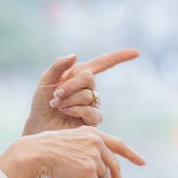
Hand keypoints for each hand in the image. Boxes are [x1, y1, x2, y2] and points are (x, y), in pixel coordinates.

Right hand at [0, 125, 145, 177]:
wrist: (34, 154)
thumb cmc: (45, 148)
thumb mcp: (70, 142)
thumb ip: (86, 149)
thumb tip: (100, 169)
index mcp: (91, 133)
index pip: (117, 144)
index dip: (131, 154)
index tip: (142, 162)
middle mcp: (95, 142)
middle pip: (114, 165)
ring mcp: (93, 156)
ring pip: (105, 177)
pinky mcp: (88, 170)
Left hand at [23, 48, 139, 134]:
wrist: (40, 125)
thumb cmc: (42, 103)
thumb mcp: (46, 80)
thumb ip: (58, 66)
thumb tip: (75, 56)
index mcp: (78, 74)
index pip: (102, 63)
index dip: (119, 57)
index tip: (137, 52)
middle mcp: (88, 88)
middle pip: (88, 78)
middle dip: (69, 85)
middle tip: (55, 94)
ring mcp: (92, 104)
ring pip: (88, 95)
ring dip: (69, 100)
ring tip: (57, 105)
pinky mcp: (93, 120)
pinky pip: (91, 111)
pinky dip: (75, 110)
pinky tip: (65, 112)